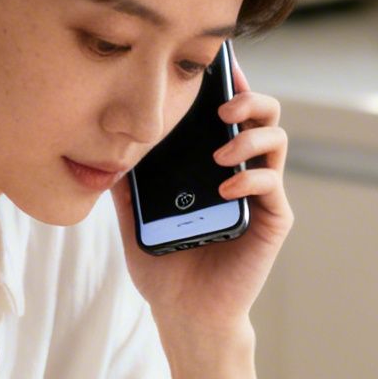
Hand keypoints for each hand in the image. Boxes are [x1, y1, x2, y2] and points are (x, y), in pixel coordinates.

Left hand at [113, 57, 291, 343]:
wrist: (186, 314)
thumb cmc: (164, 268)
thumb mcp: (133, 218)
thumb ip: (125, 182)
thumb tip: (101, 145)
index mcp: (215, 164)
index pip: (229, 112)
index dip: (228, 82)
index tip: (217, 63)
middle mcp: (243, 171)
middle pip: (264, 114)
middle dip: (248, 99)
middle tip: (222, 107)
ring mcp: (261, 194)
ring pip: (276, 140)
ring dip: (250, 136)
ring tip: (221, 152)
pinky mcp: (272, 219)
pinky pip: (271, 184)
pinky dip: (251, 178)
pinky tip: (226, 187)